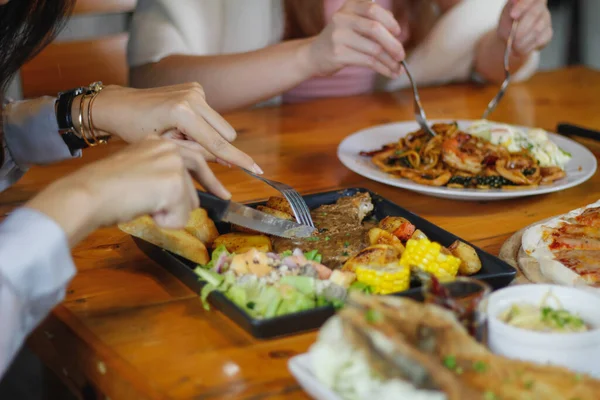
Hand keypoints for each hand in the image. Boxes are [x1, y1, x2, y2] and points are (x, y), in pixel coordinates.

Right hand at [27, 139, 213, 245]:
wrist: (88, 193)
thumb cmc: (104, 189)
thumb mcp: (137, 172)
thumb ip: (160, 176)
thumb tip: (185, 195)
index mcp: (157, 141)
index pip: (191, 152)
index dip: (208, 168)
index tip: (221, 174)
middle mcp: (168, 147)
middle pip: (199, 170)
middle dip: (213, 186)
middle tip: (226, 197)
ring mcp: (173, 163)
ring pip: (190, 201)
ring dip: (171, 213)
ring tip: (144, 205)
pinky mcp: (174, 183)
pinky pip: (182, 216)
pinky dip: (167, 222)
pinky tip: (147, 211)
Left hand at [83, 83, 262, 173]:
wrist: (120, 105)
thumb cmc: (136, 130)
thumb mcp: (166, 147)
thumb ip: (197, 153)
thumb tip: (225, 160)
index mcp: (183, 112)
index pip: (217, 143)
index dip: (238, 159)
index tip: (256, 169)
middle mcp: (193, 96)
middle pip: (225, 134)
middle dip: (215, 146)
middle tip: (186, 147)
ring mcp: (196, 89)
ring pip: (220, 125)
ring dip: (207, 135)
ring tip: (179, 133)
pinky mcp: (196, 87)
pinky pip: (210, 115)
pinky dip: (200, 124)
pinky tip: (178, 122)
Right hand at [305, 0, 404, 77]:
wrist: (313, 55)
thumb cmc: (340, 39)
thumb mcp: (352, 22)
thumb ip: (372, 21)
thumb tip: (398, 34)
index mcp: (349, 7)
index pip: (373, 10)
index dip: (389, 21)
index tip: (398, 33)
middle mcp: (342, 19)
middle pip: (375, 29)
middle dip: (393, 43)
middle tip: (402, 55)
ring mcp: (338, 37)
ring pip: (373, 48)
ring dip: (390, 60)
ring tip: (398, 68)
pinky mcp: (338, 55)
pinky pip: (368, 62)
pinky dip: (383, 68)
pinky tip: (390, 73)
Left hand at [498, 0, 551, 56]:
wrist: (510, 40)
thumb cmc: (508, 24)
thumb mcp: (505, 17)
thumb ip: (510, 10)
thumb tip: (515, 1)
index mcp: (529, 0)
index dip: (522, 6)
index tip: (512, 16)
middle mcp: (540, 7)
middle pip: (534, 14)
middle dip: (521, 29)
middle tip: (511, 40)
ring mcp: (546, 19)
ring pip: (537, 29)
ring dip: (523, 41)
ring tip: (514, 47)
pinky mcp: (548, 33)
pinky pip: (541, 39)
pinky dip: (528, 47)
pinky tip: (521, 48)